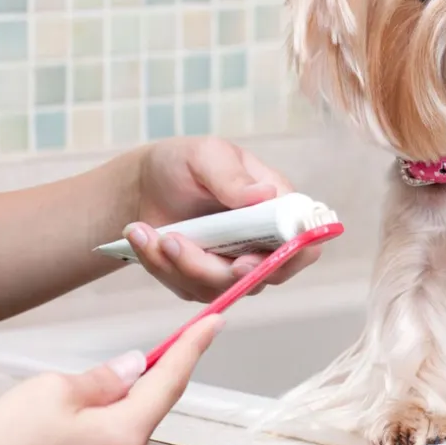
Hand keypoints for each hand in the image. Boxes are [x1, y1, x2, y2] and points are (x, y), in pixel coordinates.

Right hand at [0, 315, 222, 444]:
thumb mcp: (50, 393)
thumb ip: (103, 379)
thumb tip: (133, 369)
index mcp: (123, 437)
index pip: (171, 380)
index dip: (193, 347)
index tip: (213, 324)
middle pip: (144, 411)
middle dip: (129, 389)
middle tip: (87, 386)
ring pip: (122, 436)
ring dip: (106, 418)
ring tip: (54, 423)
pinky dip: (94, 441)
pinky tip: (58, 442)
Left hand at [125, 137, 320, 301]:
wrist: (143, 186)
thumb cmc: (183, 163)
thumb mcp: (207, 156)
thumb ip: (233, 177)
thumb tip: (265, 195)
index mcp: (278, 208)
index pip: (304, 245)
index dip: (288, 258)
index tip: (246, 259)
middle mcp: (264, 243)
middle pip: (260, 277)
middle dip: (212, 268)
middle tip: (173, 241)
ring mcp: (235, 266)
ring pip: (220, 288)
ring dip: (178, 263)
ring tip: (148, 231)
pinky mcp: (205, 281)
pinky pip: (188, 288)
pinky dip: (160, 266)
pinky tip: (142, 236)